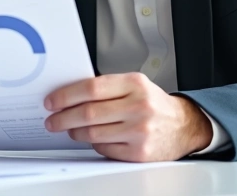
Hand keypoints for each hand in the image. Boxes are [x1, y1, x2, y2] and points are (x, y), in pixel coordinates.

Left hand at [44, 73, 211, 161]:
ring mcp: (139, 131)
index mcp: (134, 84)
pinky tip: (92, 138)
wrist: (184, 125)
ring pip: (93, 133)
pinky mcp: (139, 152)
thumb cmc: (153, 103)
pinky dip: (94, 143)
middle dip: (63, 117)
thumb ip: (107, 88)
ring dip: (75, 132)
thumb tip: (69, 95)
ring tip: (70, 129)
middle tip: (52, 120)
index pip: (91, 88)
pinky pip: (104, 148)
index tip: (52, 101)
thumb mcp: (134, 85)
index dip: (66, 95)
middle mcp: (138, 106)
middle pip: (88, 112)